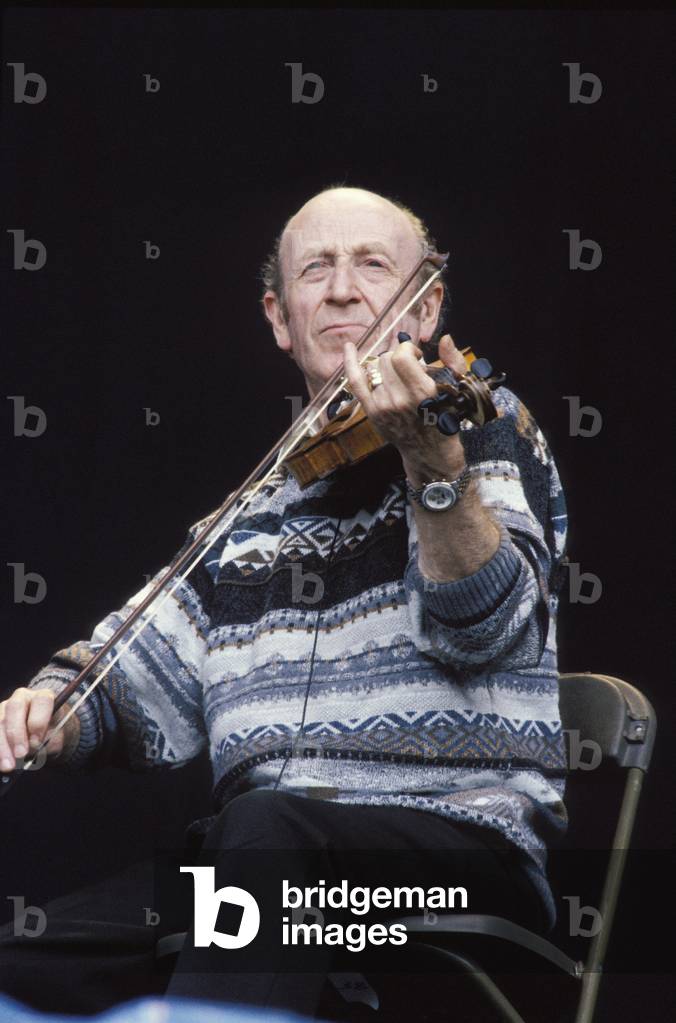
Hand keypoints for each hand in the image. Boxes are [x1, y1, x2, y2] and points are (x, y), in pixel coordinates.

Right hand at [0, 687, 79, 771]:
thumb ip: (47, 741)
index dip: (39, 721)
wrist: (44, 734)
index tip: (37, 742)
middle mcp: (23, 697)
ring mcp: (5, 707)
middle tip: (20, 754)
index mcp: (44, 696)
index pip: (42, 700)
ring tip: (9, 765)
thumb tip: (33, 749)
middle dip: (17, 733)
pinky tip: (1, 762)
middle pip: (15, 707)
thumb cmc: (52, 733)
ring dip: (2, 745)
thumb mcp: (56, 737)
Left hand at [342, 333, 467, 479]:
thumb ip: (453, 360)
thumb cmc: (445, 418)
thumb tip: (446, 338)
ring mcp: (383, 407)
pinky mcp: (372, 412)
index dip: (407, 349)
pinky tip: (350, 347)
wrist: (430, 450)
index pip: (401, 356)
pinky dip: (350, 363)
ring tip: (397, 375)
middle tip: (408, 367)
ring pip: (375, 368)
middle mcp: (399, 400)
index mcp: (422, 392)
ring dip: (386, 366)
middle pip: (386, 360)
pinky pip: (356, 382)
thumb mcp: (457, 389)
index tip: (416, 355)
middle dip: (397, 357)